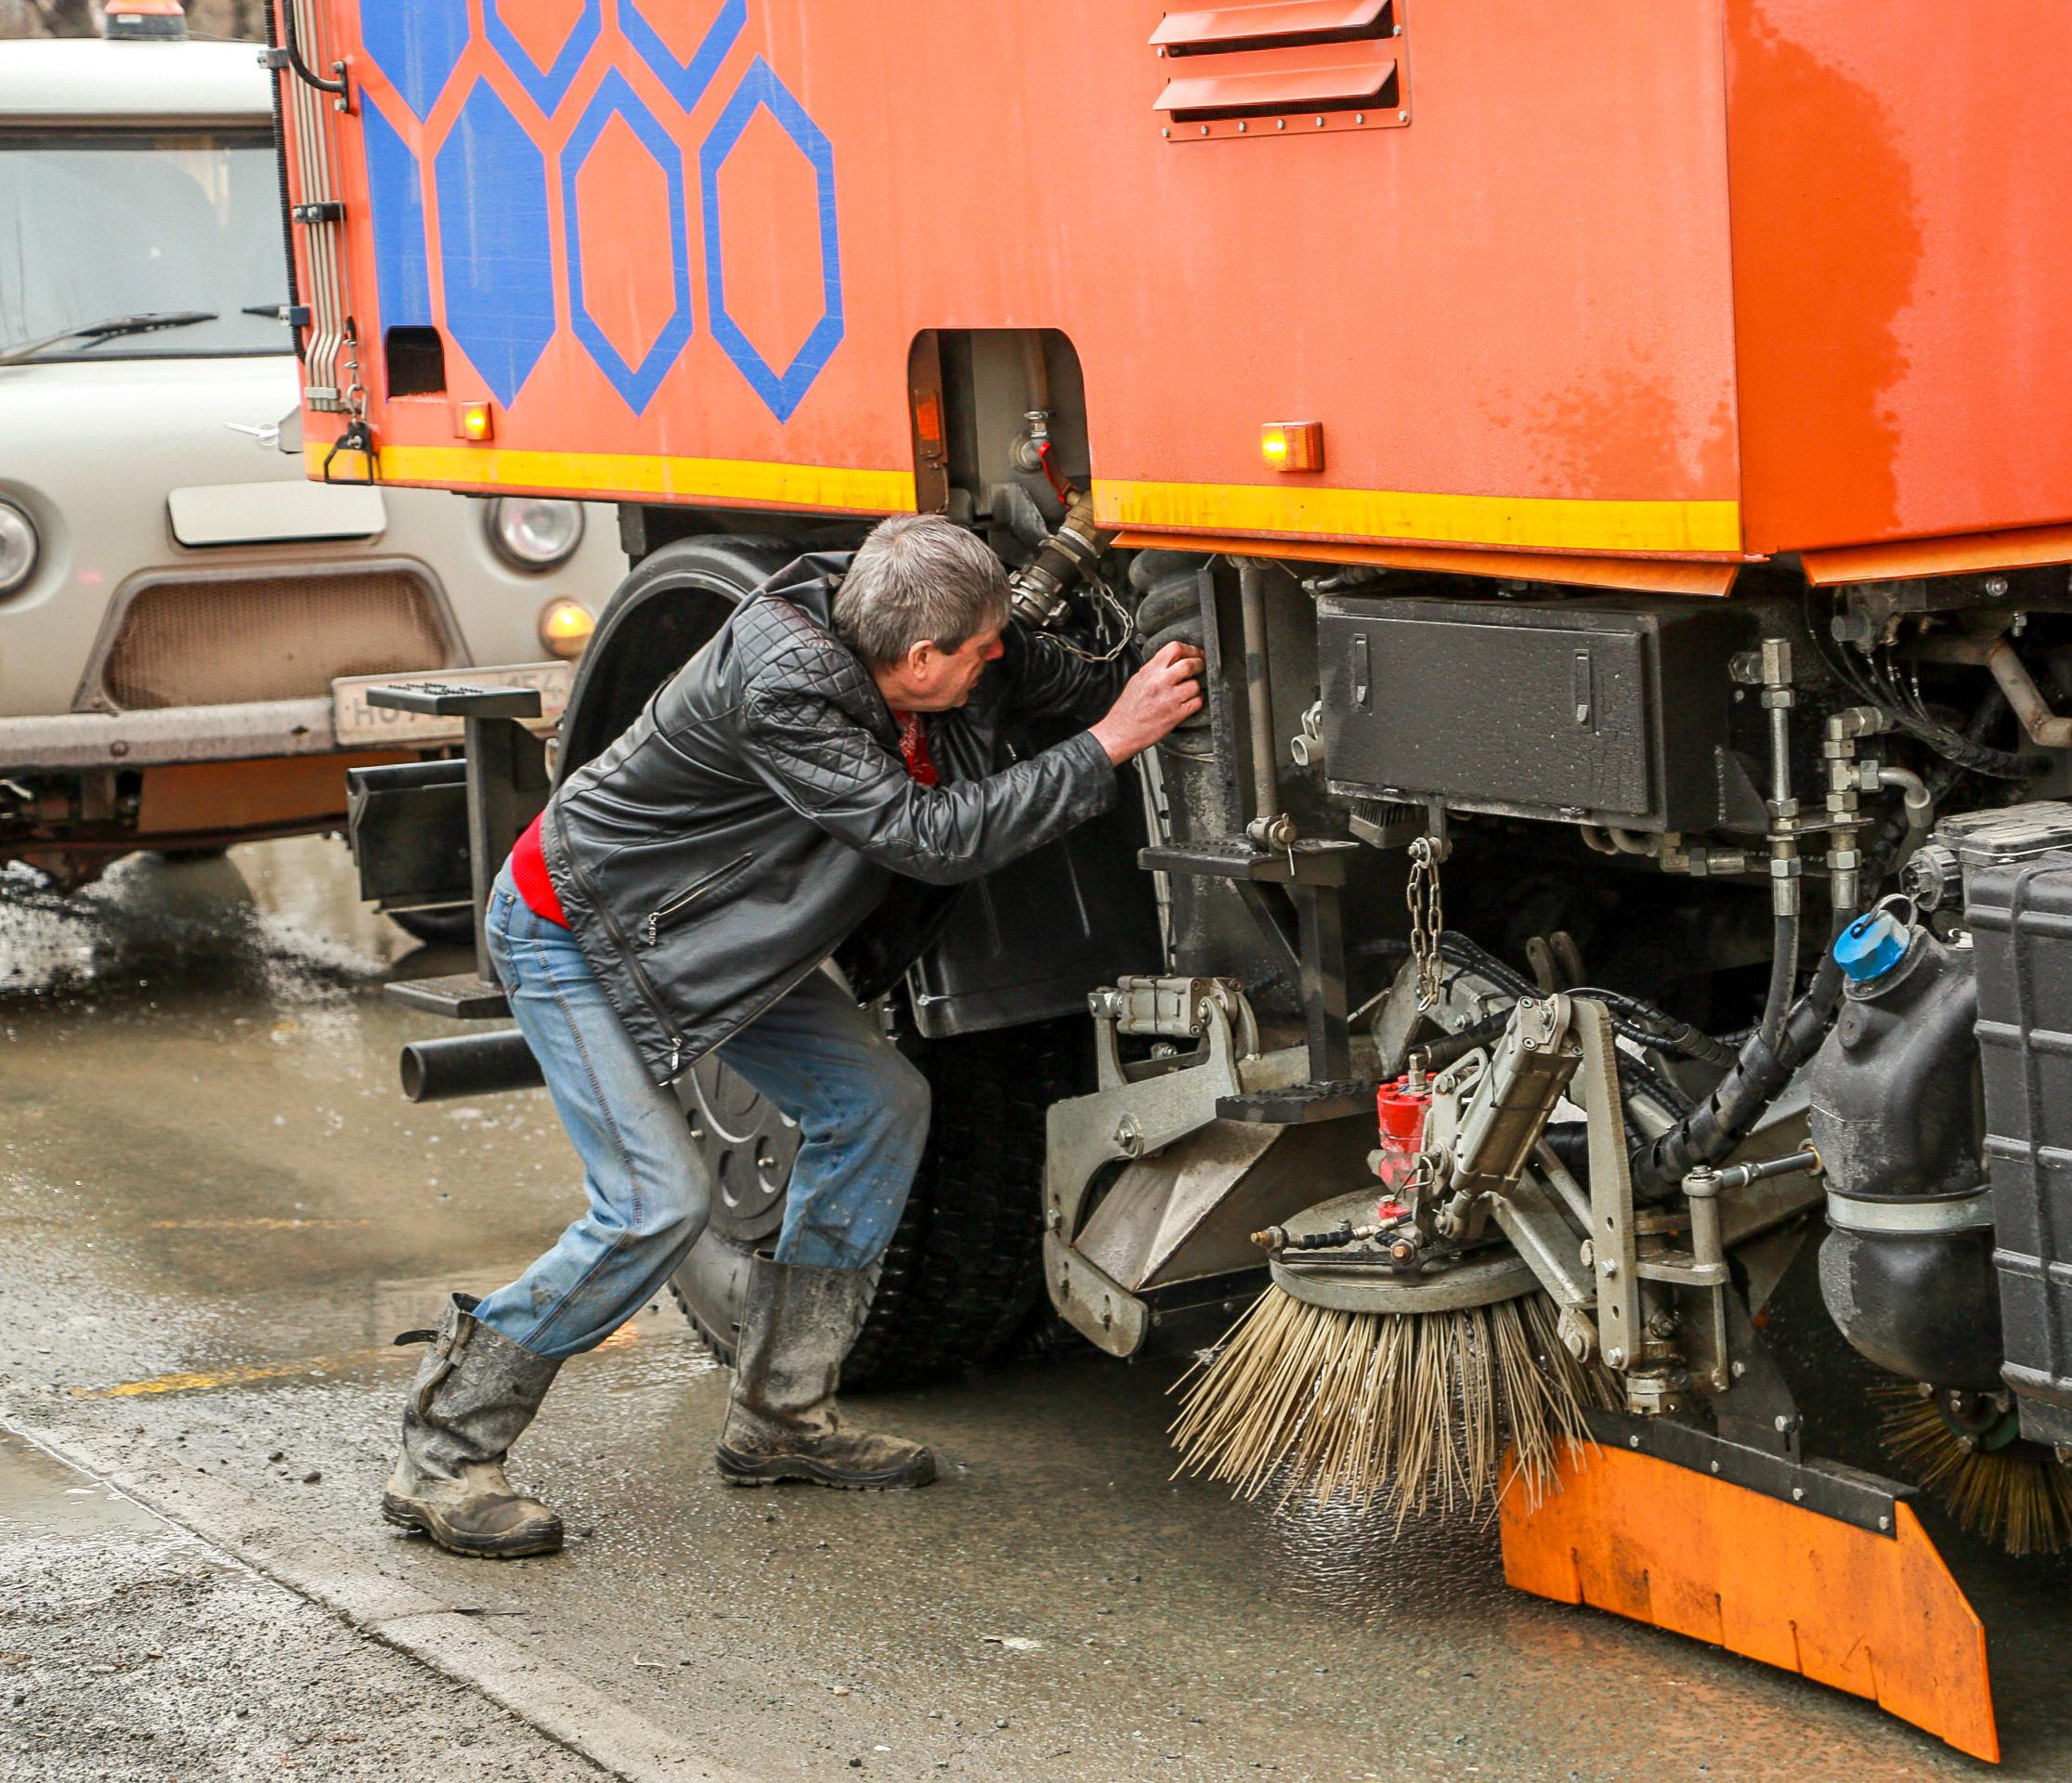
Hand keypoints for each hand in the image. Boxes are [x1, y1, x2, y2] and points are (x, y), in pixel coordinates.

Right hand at [1090, 641, 1204, 764]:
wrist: (1121, 732)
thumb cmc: (1126, 710)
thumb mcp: (1137, 680)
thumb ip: (1154, 669)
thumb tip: (1171, 662)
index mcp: (1150, 671)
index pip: (1174, 648)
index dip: (1190, 649)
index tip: (1194, 653)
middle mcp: (1160, 682)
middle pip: (1190, 664)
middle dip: (1199, 664)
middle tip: (1200, 667)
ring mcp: (1169, 699)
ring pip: (1196, 685)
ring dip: (1197, 686)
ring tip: (1190, 690)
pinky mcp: (1176, 714)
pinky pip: (1197, 702)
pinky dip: (1197, 701)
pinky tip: (1190, 702)